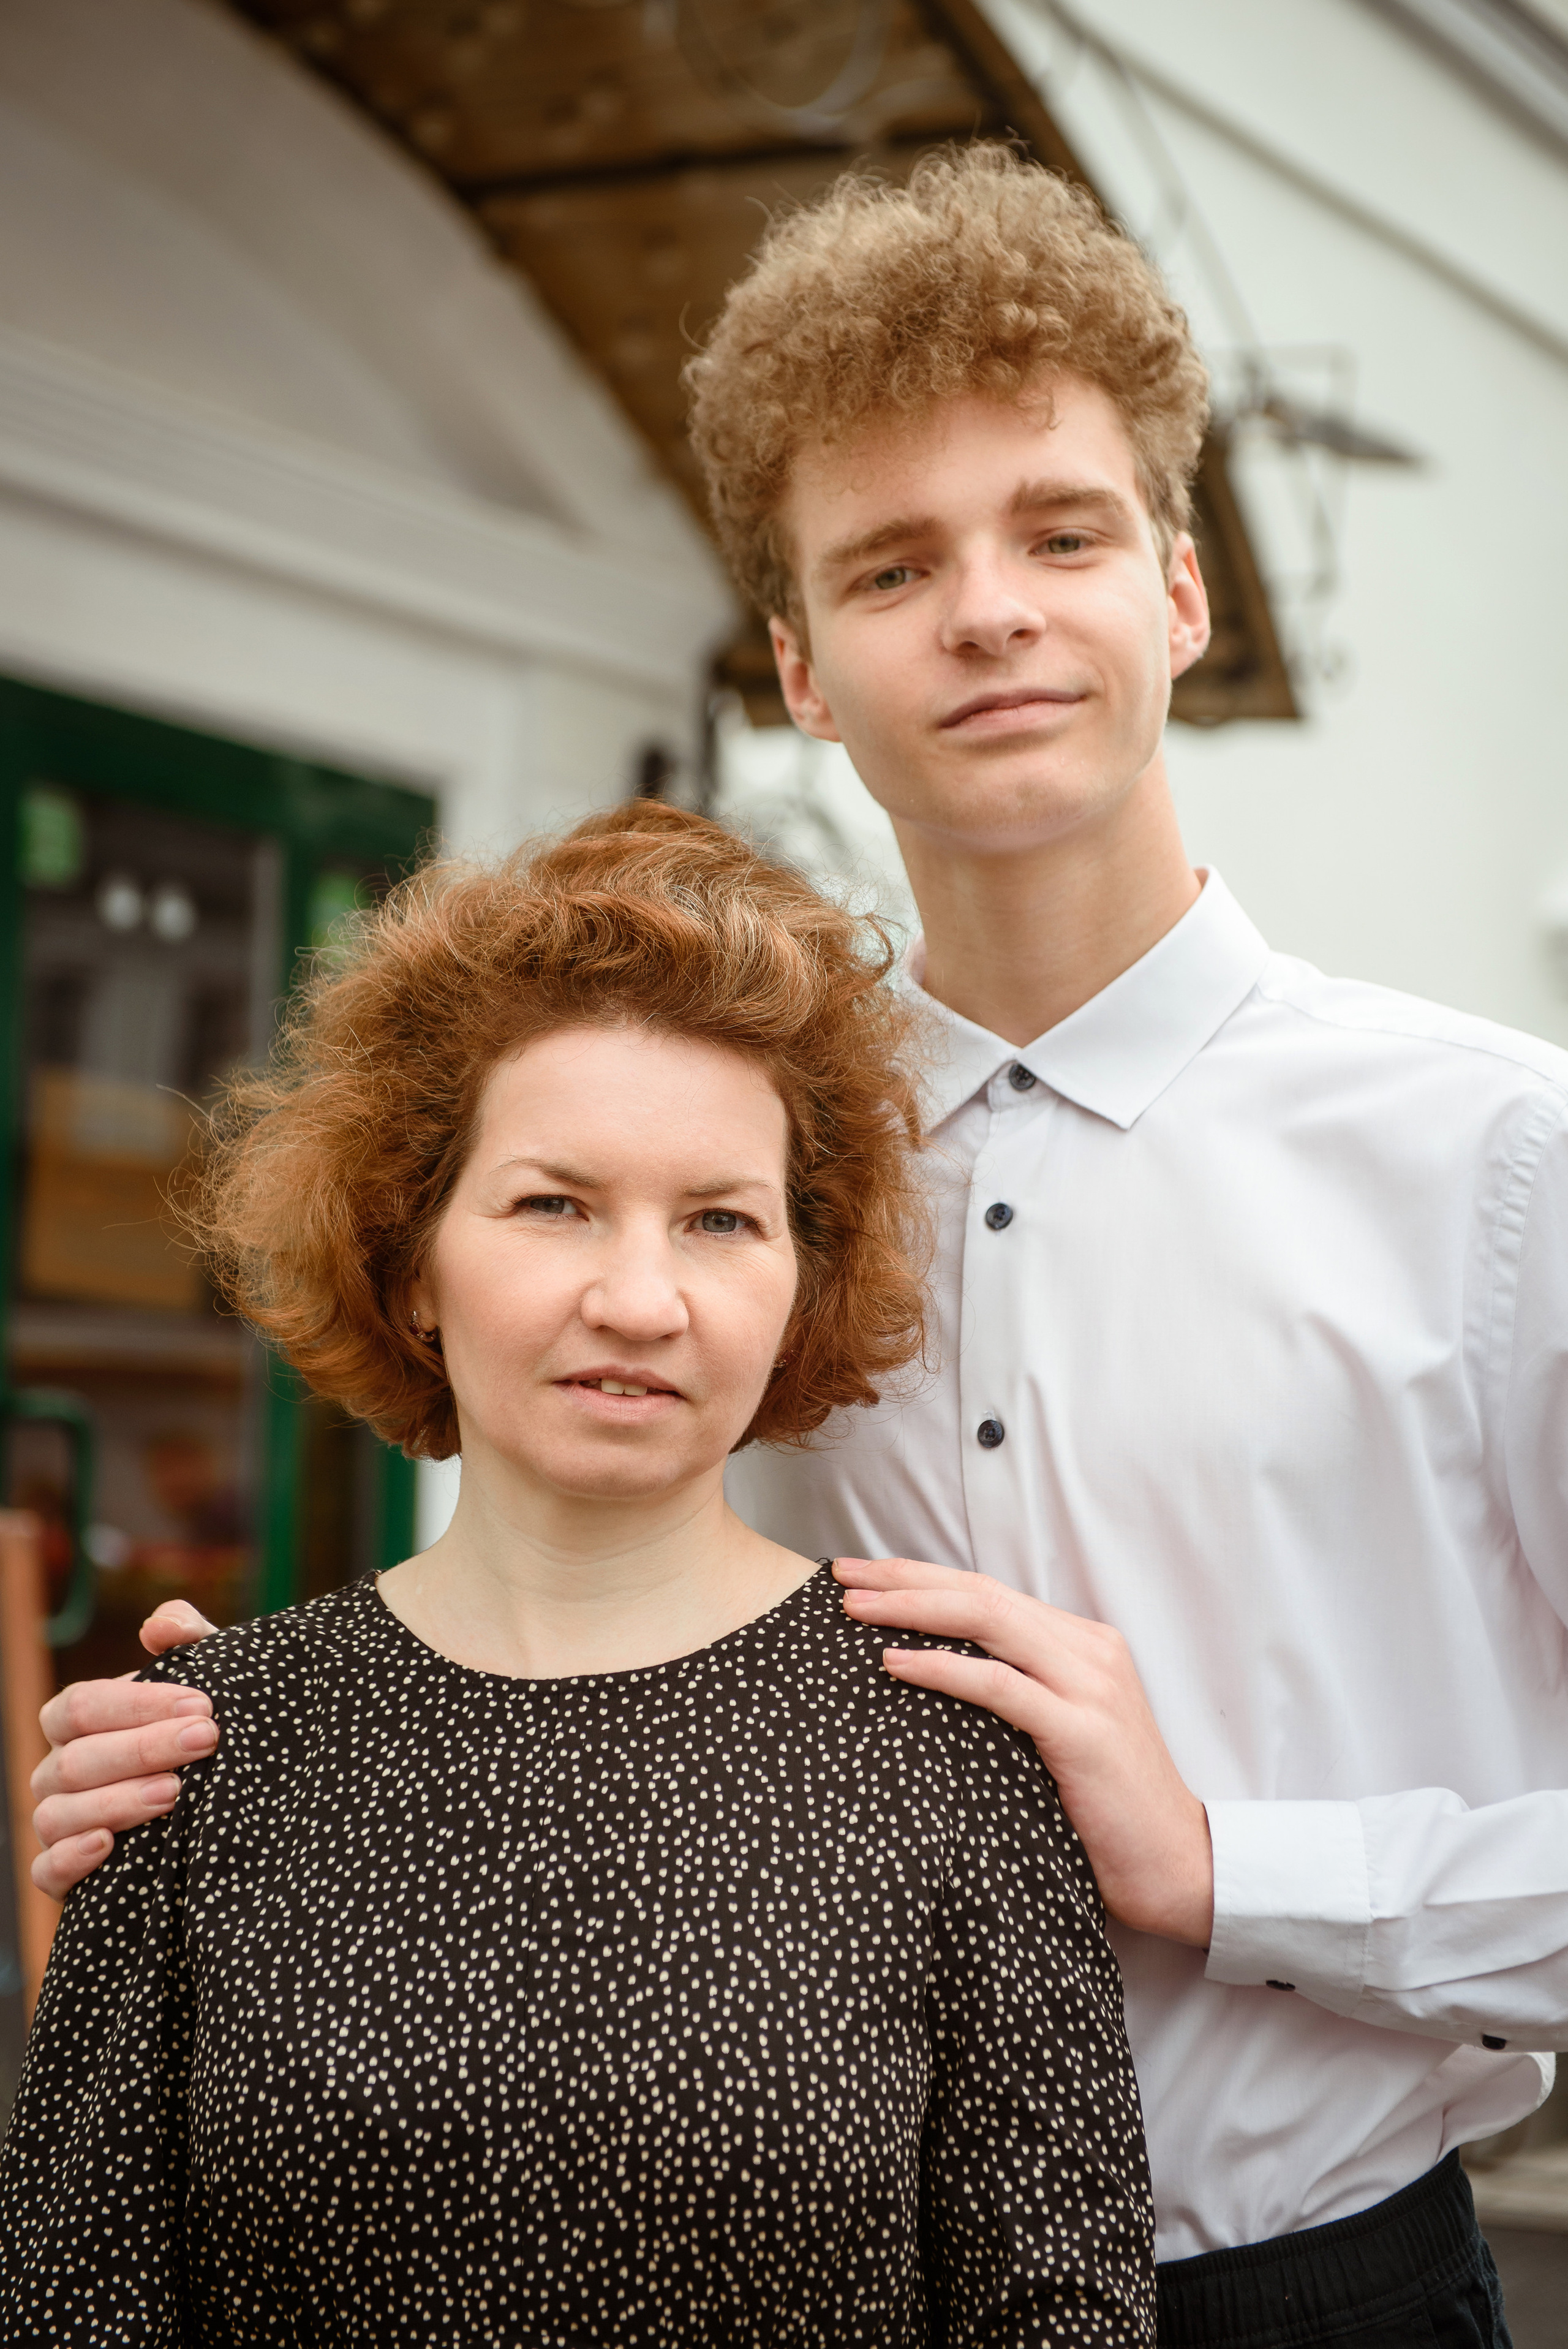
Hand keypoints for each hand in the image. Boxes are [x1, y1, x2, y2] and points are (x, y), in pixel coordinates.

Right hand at [30, 1601, 219, 1897]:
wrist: (219, 1801)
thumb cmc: (200, 1728)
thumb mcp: (205, 1681)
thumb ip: (188, 1638)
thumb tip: (159, 1626)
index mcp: (77, 1720)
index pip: (84, 1705)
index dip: (140, 1704)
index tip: (202, 1704)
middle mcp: (57, 1769)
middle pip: (78, 1758)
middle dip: (144, 1748)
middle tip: (205, 1741)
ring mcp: (54, 1822)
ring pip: (59, 1814)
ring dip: (118, 1802)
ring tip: (175, 1793)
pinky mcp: (61, 1874)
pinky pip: (46, 1871)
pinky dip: (72, 1859)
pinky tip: (108, 1845)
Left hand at [836, 1557, 1213, 1945]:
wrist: (1177, 1865)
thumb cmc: (1106, 1807)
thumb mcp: (1060, 1728)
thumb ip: (1017, 1690)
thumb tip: (932, 1669)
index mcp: (1083, 1643)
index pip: (988, 1591)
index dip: (921, 1576)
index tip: (863, 1573)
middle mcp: (1089, 1651)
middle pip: (981, 1593)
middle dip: (904, 1579)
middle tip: (841, 1575)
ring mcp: (1089, 1688)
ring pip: (987, 1623)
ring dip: (912, 1609)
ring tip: (855, 1608)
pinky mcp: (1082, 1732)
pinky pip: (999, 1686)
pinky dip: (942, 1668)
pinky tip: (894, 1662)